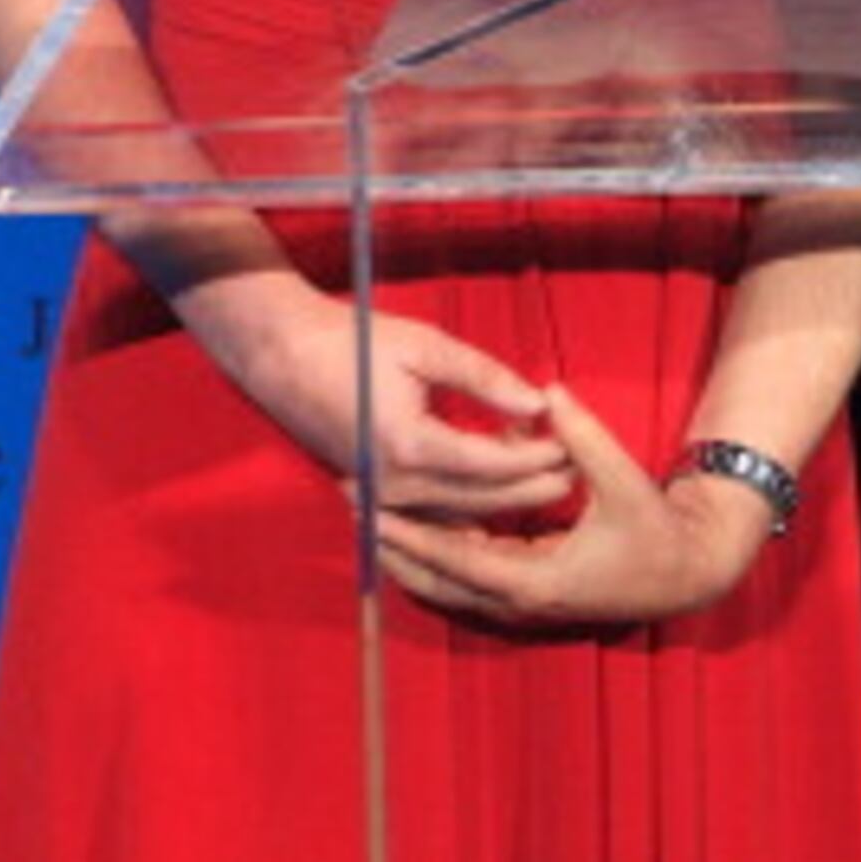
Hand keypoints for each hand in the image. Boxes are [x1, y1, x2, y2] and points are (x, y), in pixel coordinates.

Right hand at [176, 269, 580, 525]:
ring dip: (504, 504)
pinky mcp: (372, 498)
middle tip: (576, 476)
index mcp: (409, 445)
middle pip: (481, 501)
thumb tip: (538, 405)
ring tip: (549, 486)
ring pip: (458, 516)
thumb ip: (486, 379)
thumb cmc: (355, 342)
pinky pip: (431, 519)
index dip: (537, 458)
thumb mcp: (427, 346)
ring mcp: (379, 498)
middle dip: (532, 489)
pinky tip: (500, 505)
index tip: (574, 447)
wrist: (284, 357)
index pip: (491, 465)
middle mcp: (393, 485)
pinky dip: (468, 515)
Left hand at [369, 389, 778, 631]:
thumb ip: (583, 437)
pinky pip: (464, 577)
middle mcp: (515, 602)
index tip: (367, 503)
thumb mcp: (621, 480)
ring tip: (366, 513)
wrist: (683, 574)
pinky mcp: (524, 596)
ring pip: (444, 583)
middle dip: (389, 542)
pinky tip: (411, 528)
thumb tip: (548, 393)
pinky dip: (434, 556)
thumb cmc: (655, 529)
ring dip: (405, 551)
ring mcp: (518, 605)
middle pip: (432, 578)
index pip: (451, 556)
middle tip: (348, 501)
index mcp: (532, 578)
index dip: (406, 531)